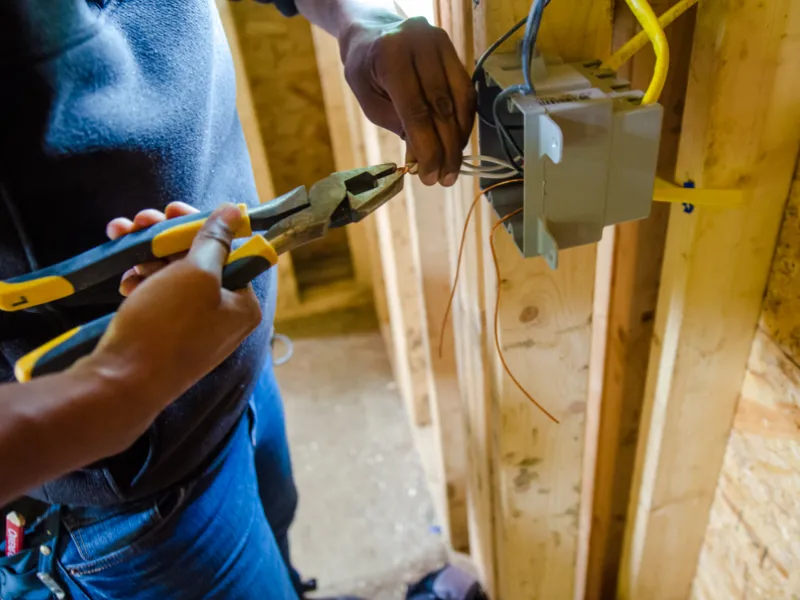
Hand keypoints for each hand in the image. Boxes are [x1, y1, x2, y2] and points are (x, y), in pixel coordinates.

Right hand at [78, 203, 261, 432]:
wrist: (121, 383)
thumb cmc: (166, 326)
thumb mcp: (196, 273)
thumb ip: (216, 240)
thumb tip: (236, 212)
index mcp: (244, 305)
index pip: (231, 251)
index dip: (200, 226)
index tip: (172, 210)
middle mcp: (225, 318)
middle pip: (200, 261)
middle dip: (166, 238)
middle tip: (140, 221)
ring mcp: (194, 330)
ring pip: (174, 278)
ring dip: (148, 256)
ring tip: (124, 243)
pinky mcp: (166, 337)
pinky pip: (158, 299)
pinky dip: (141, 282)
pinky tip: (125, 280)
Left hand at [340, 16, 475, 186]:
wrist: (371, 32)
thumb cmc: (365, 71)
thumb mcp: (371, 102)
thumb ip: (397, 126)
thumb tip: (424, 160)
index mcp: (391, 56)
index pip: (416, 110)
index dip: (427, 148)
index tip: (431, 176)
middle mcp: (420, 43)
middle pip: (443, 106)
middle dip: (446, 148)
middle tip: (445, 178)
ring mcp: (440, 42)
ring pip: (461, 98)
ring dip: (460, 136)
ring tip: (453, 164)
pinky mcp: (453, 48)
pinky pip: (466, 90)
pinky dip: (464, 119)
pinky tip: (457, 141)